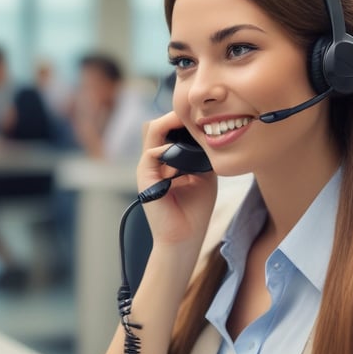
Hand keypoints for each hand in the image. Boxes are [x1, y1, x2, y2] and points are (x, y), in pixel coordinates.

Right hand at [137, 112, 216, 247]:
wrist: (184, 238)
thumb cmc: (194, 211)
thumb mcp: (204, 176)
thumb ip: (201, 155)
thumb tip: (208, 134)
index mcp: (166, 161)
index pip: (169, 129)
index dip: (183, 120)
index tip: (205, 116)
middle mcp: (154, 161)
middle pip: (159, 124)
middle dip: (177, 116)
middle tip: (200, 115)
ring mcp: (147, 168)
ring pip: (152, 130)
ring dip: (171, 123)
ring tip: (191, 122)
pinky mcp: (145, 177)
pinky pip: (152, 151)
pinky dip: (169, 148)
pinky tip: (186, 154)